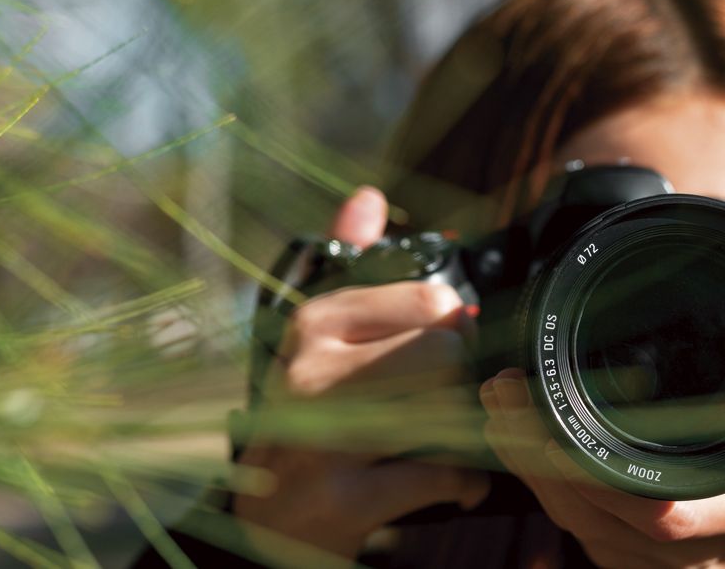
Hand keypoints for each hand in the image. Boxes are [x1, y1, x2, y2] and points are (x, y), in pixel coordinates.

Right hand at [233, 186, 489, 560]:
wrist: (259, 526)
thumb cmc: (301, 420)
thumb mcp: (314, 339)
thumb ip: (347, 263)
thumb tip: (368, 198)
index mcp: (312, 322)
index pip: (428, 299)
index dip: (454, 328)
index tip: (445, 350)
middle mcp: (309, 374)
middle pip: (446, 353)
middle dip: (461, 381)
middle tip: (448, 399)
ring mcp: (320, 440)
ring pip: (448, 409)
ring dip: (466, 431)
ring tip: (447, 439)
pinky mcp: (339, 502)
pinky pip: (442, 475)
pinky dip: (462, 483)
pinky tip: (450, 481)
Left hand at [480, 326, 724, 567]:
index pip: (672, 513)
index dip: (609, 483)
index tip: (558, 440)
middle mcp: (699, 550)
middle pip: (602, 516)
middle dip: (542, 456)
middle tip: (505, 391)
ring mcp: (656, 562)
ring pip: (579, 523)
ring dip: (528, 464)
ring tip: (497, 402)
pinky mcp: (626, 560)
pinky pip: (574, 527)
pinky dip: (539, 482)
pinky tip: (514, 439)